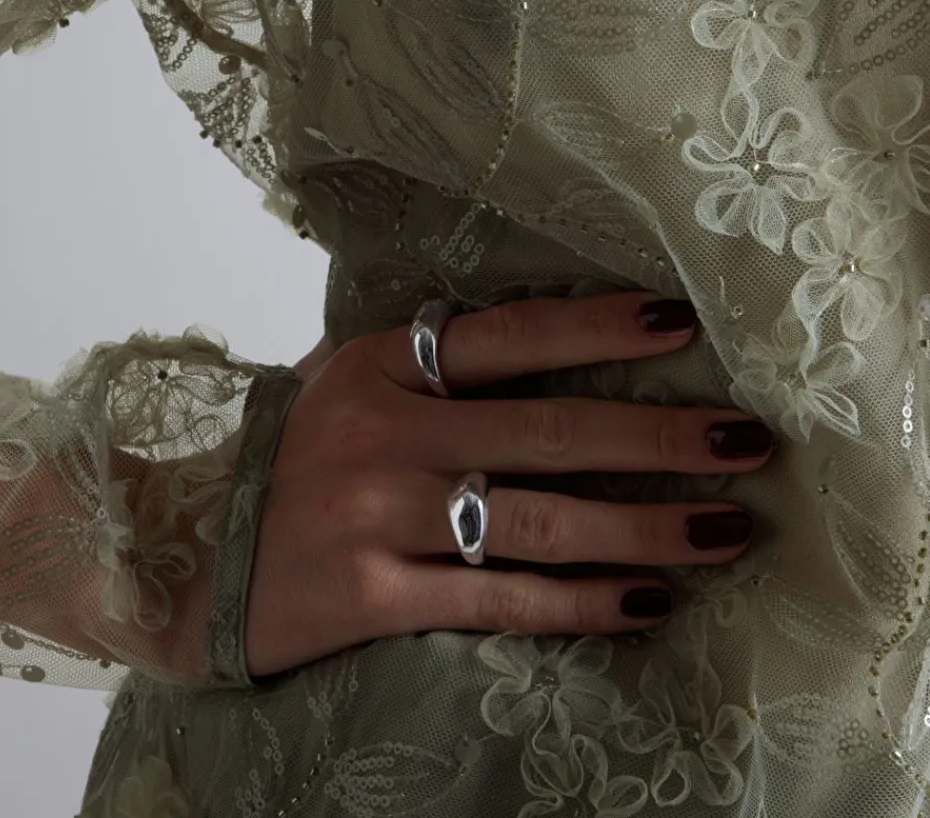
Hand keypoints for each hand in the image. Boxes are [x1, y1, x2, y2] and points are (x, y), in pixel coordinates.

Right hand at [243, 290, 775, 677]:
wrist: (179, 552)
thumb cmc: (289, 455)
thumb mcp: (345, 378)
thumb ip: (432, 358)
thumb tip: (557, 326)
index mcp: (384, 362)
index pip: (513, 335)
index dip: (601, 328)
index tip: (685, 325)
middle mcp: (387, 431)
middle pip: (551, 431)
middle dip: (661, 436)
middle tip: (750, 440)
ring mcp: (380, 518)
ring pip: (543, 521)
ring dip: (646, 524)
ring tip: (726, 524)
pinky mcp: (375, 599)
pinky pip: (501, 600)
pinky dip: (584, 604)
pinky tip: (650, 599)